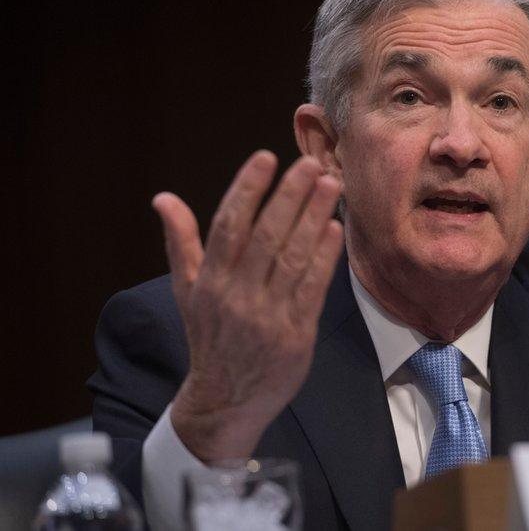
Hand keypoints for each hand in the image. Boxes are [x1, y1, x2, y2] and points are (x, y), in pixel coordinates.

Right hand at [152, 150, 343, 460]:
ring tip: (330, 185)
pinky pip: (311, 289)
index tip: (265, 158)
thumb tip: (163, 198)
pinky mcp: (295, 334)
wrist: (226, 401)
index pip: (228, 225)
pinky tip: (335, 229)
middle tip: (311, 163)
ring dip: (313, 218)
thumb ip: (181, 242)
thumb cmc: (211, 337)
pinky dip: (324, 258)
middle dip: (290, 195)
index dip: (247, 189)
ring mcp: (266, 315)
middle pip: (265, 235)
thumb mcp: (187, 291)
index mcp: (210, 280)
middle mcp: (236, 294)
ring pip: (291, 257)